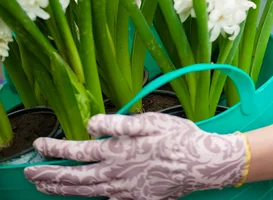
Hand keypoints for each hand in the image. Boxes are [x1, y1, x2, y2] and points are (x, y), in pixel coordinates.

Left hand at [25, 111, 247, 198]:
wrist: (202, 164)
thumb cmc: (178, 137)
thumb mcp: (151, 121)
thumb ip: (119, 123)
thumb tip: (90, 124)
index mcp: (118, 151)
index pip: (78, 152)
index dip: (56, 149)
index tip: (39, 144)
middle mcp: (116, 174)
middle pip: (75, 177)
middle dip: (49, 175)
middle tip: (28, 174)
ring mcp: (124, 190)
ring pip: (85, 191)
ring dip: (61, 188)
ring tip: (43, 186)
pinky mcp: (133, 197)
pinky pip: (103, 198)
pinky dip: (85, 196)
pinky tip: (79, 193)